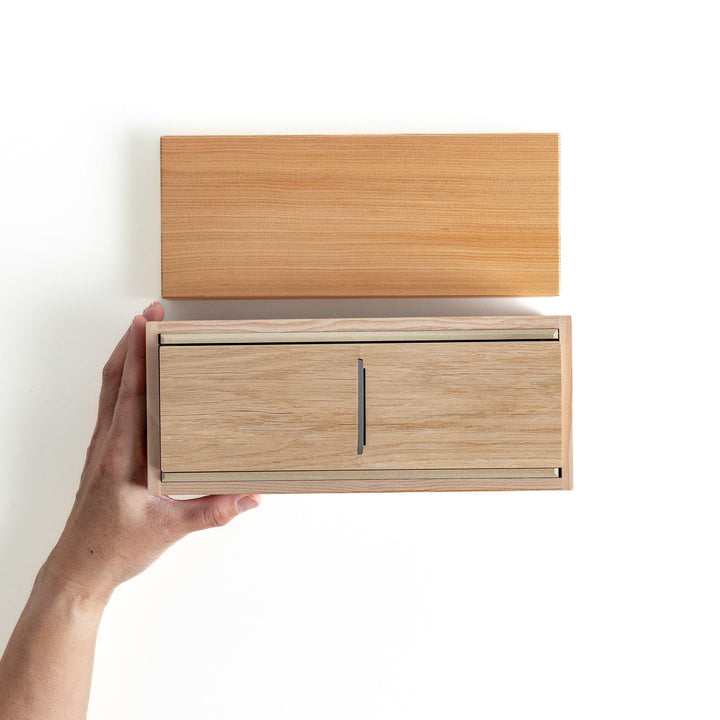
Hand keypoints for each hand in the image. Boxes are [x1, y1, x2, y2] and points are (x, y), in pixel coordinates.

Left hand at [43, 302, 259, 600]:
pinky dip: (122, 383)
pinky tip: (138, 381)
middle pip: (113, 380)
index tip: (145, 323)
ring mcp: (103, 449)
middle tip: (152, 314)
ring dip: (124, 359)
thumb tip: (249, 496)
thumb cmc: (112, 550)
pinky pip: (112, 409)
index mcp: (119, 456)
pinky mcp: (105, 457)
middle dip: (131, 342)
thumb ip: (212, 511)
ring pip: (108, 391)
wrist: (79, 570)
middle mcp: (107, 445)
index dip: (135, 356)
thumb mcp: (168, 530)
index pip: (128, 394)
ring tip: (144, 334)